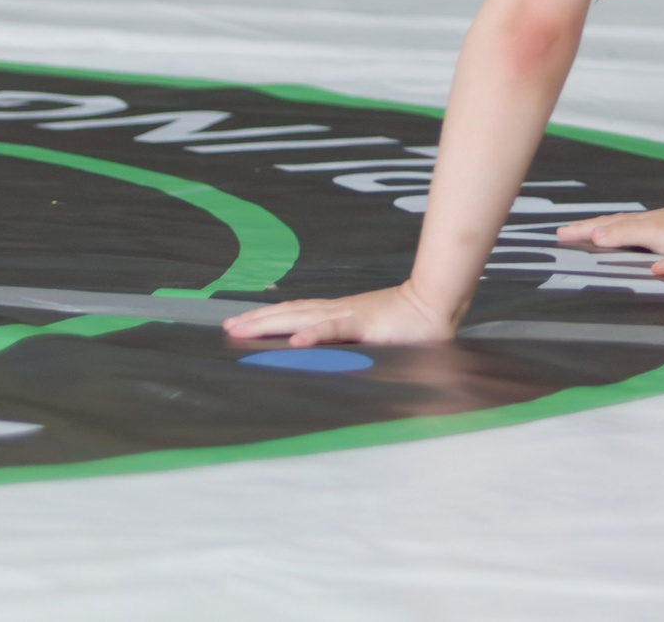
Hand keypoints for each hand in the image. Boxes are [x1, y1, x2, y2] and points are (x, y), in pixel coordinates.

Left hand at [220, 280, 456, 347]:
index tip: (238, 325)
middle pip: (289, 314)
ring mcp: (349, 315)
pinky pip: (334, 330)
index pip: (295, 314)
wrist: (437, 304)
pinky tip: (295, 343)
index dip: (266, 319)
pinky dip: (314, 335)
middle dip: (256, 322)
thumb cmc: (410, 324)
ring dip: (269, 324)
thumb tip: (327, 359)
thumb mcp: (373, 339)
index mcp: (339, 315)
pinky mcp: (365, 324)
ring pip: (301, 318)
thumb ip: (352, 347)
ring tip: (242, 330)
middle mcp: (337, 311)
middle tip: (226, 327)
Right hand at [555, 200, 663, 253]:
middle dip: (585, 228)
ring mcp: (652, 228)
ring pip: (619, 228)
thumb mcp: (653, 233)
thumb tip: (596, 235)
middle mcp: (641, 224)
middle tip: (563, 232)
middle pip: (607, 224)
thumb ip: (625, 233)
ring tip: (586, 234)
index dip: (581, 231)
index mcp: (634, 224)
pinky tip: (624, 240)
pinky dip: (619, 235)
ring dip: (600, 231)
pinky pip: (632, 234)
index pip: (601, 227)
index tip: (560, 234)